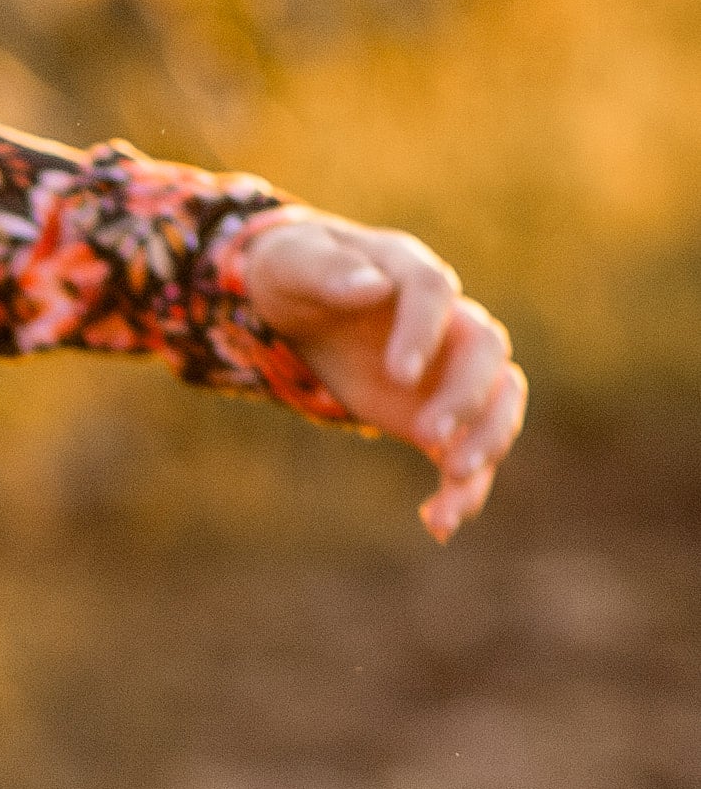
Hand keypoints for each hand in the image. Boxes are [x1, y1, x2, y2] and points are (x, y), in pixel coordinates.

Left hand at [235, 212, 524, 544]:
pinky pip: (466, 451)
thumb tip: (370, 287)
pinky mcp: (439, 414)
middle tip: (429, 438)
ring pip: (498, 401)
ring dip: (488, 442)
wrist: (300, 304)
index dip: (423, 331)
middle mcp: (447, 321)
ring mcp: (449, 370)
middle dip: (467, 395)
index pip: (433, 292)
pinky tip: (438, 526)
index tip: (397, 375)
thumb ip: (325, 270)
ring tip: (456, 484)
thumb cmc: (294, 274)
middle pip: (487, 351)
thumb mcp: (291, 262)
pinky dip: (462, 489)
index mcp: (408, 273)